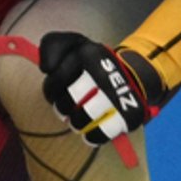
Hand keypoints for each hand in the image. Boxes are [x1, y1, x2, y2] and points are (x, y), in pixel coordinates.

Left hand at [38, 33, 170, 147]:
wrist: (134, 75)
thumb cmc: (93, 63)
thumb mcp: (73, 44)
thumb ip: (52, 47)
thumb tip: (46, 67)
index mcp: (89, 54)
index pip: (55, 79)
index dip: (50, 90)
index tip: (56, 92)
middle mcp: (104, 73)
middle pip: (68, 102)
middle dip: (62, 108)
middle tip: (66, 108)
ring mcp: (117, 95)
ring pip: (82, 118)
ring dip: (75, 123)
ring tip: (76, 121)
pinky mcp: (129, 114)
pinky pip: (101, 132)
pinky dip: (92, 136)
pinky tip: (89, 134)